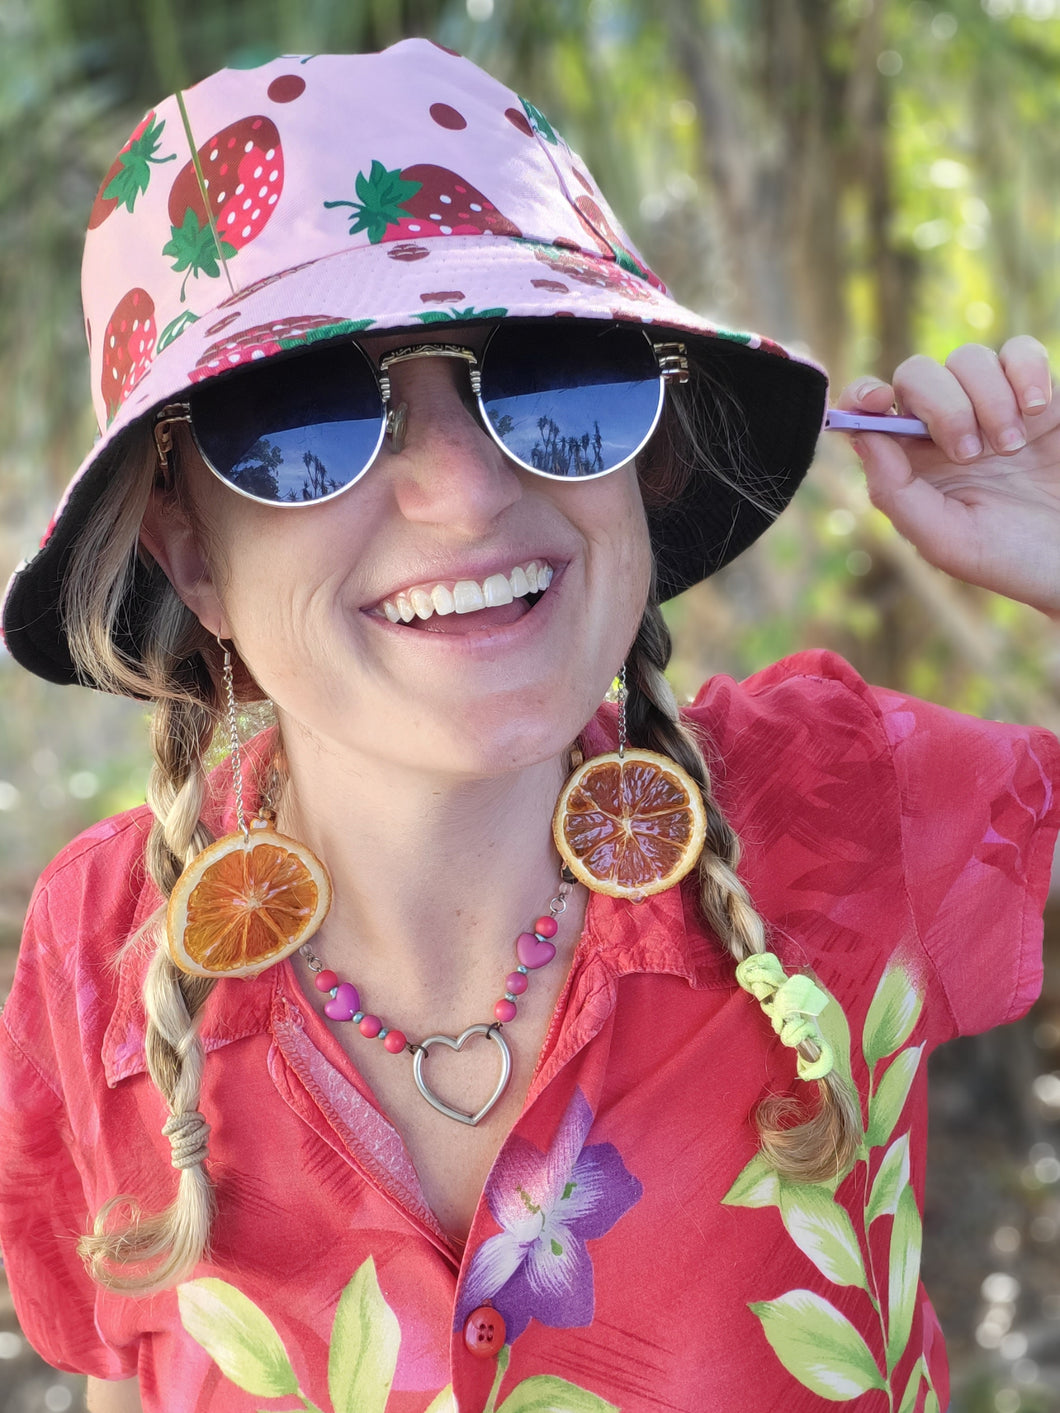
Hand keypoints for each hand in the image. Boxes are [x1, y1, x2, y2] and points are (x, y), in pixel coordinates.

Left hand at [835, 336, 1059, 615]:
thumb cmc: (1008, 557)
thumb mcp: (945, 540)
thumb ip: (895, 492)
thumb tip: (863, 436)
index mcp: (909, 461)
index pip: (866, 410)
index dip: (862, 394)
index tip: (880, 402)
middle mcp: (942, 428)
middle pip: (916, 374)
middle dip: (942, 407)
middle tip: (972, 454)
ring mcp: (990, 405)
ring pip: (968, 359)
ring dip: (988, 400)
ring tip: (1012, 448)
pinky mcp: (1037, 395)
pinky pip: (1019, 352)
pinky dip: (1026, 371)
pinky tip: (1036, 410)